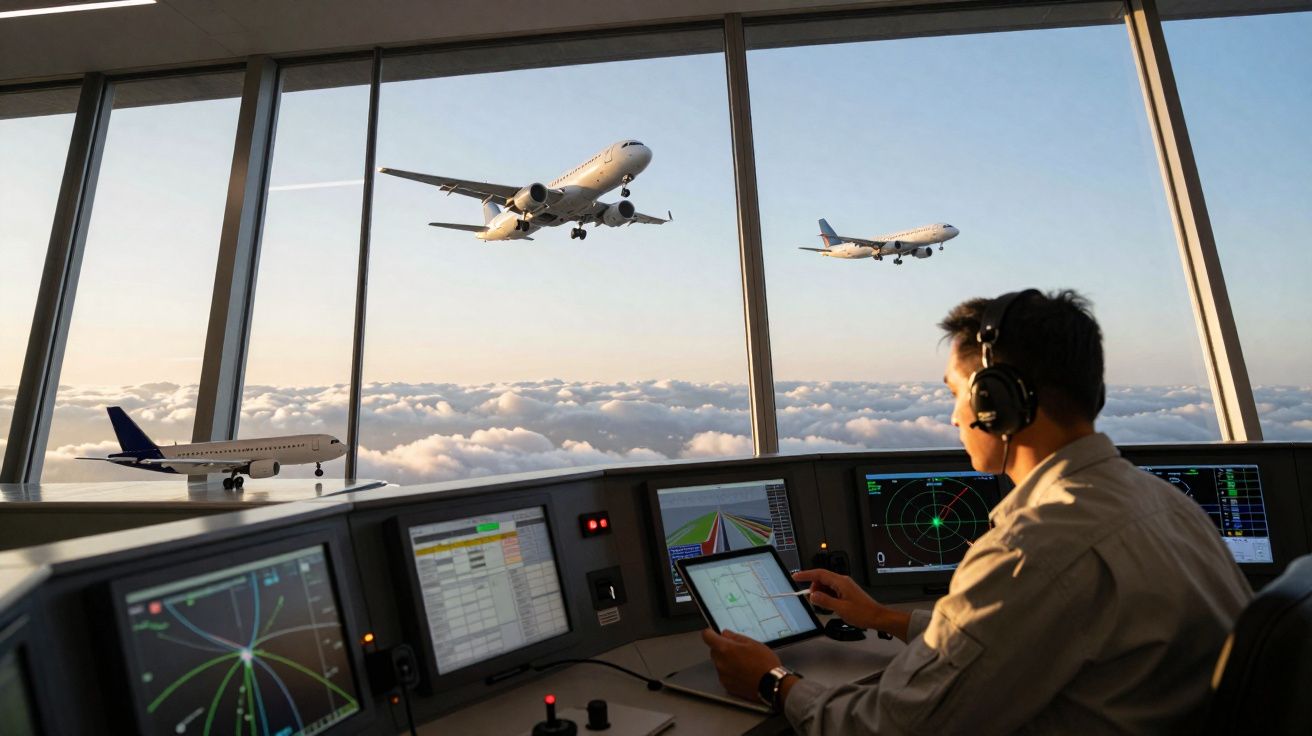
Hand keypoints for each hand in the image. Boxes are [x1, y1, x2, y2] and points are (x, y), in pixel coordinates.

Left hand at [701, 628, 781, 700]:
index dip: (710, 633)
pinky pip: (724, 675)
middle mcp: (720, 662)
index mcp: (725, 649)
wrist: (771, 685)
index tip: (714, 633)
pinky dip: (730, 672)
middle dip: (722, 648)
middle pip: (713, 651)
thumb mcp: (753, 643)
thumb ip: (735, 637)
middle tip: (738, 650)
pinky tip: (743, 673)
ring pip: (719, 663)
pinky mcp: (727, 686)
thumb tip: (725, 634)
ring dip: (726, 661)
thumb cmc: (765, 663)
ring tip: (744, 663)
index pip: (707, 636)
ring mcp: (722, 675)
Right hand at [793, 568, 908, 638]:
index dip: (806, 574)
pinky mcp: (846, 591)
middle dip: (814, 587)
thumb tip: (812, 596)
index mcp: (840, 582)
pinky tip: (829, 605)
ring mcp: (845, 586)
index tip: (795, 576)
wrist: (877, 617)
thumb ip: (825, 601)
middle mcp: (842, 581)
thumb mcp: (841, 609)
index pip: (819, 574)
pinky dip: (827, 596)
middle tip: (813, 600)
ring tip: (823, 605)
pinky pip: (832, 590)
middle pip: (822, 578)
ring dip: (821, 593)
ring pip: (826, 585)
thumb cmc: (862, 613)